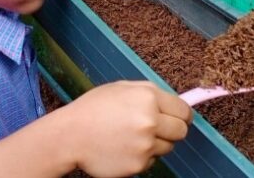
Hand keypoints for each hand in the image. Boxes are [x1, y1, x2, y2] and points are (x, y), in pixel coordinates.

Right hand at [61, 81, 191, 177]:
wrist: (70, 135)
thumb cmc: (93, 109)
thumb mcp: (121, 88)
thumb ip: (149, 92)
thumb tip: (175, 101)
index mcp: (148, 97)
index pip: (183, 110)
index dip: (182, 115)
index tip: (177, 118)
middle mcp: (150, 121)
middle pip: (181, 131)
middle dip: (171, 130)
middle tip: (154, 128)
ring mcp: (145, 145)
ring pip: (167, 147)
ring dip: (155, 143)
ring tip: (131, 136)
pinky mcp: (139, 164)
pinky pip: (151, 160)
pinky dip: (141, 156)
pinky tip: (123, 148)